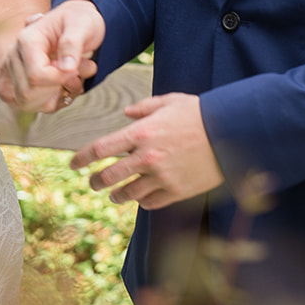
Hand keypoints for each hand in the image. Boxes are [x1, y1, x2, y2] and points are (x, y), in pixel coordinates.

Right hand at [0, 0, 103, 110]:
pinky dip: (50, 101)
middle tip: (76, 71)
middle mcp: (14, 56)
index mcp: (26, 40)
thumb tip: (67, 68)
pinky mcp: (15, 84)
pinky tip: (62, 85)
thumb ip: (73, 44)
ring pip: (26, 102)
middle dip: (56, 88)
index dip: (60, 78)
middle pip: (28, 93)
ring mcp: (12, 71)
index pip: (36, 75)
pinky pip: (29, 105)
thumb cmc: (78, 20)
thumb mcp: (82, 24)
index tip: (76, 68)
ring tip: (70, 78)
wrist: (74, 21)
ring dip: (53, 96)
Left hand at [70, 93, 224, 208]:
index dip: (82, 158)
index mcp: (141, 133)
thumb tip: (126, 113)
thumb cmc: (199, 113)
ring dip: (117, 194)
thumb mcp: (169, 102)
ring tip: (114, 194)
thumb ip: (144, 108)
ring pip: (128, 193)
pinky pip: (150, 202)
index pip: (100, 149)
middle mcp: (147, 157)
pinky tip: (140, 198)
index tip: (73, 164)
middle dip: (95, 181)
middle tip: (92, 182)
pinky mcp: (176, 192)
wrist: (231, 133)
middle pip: (109, 176)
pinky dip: (142, 201)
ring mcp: (161, 177)